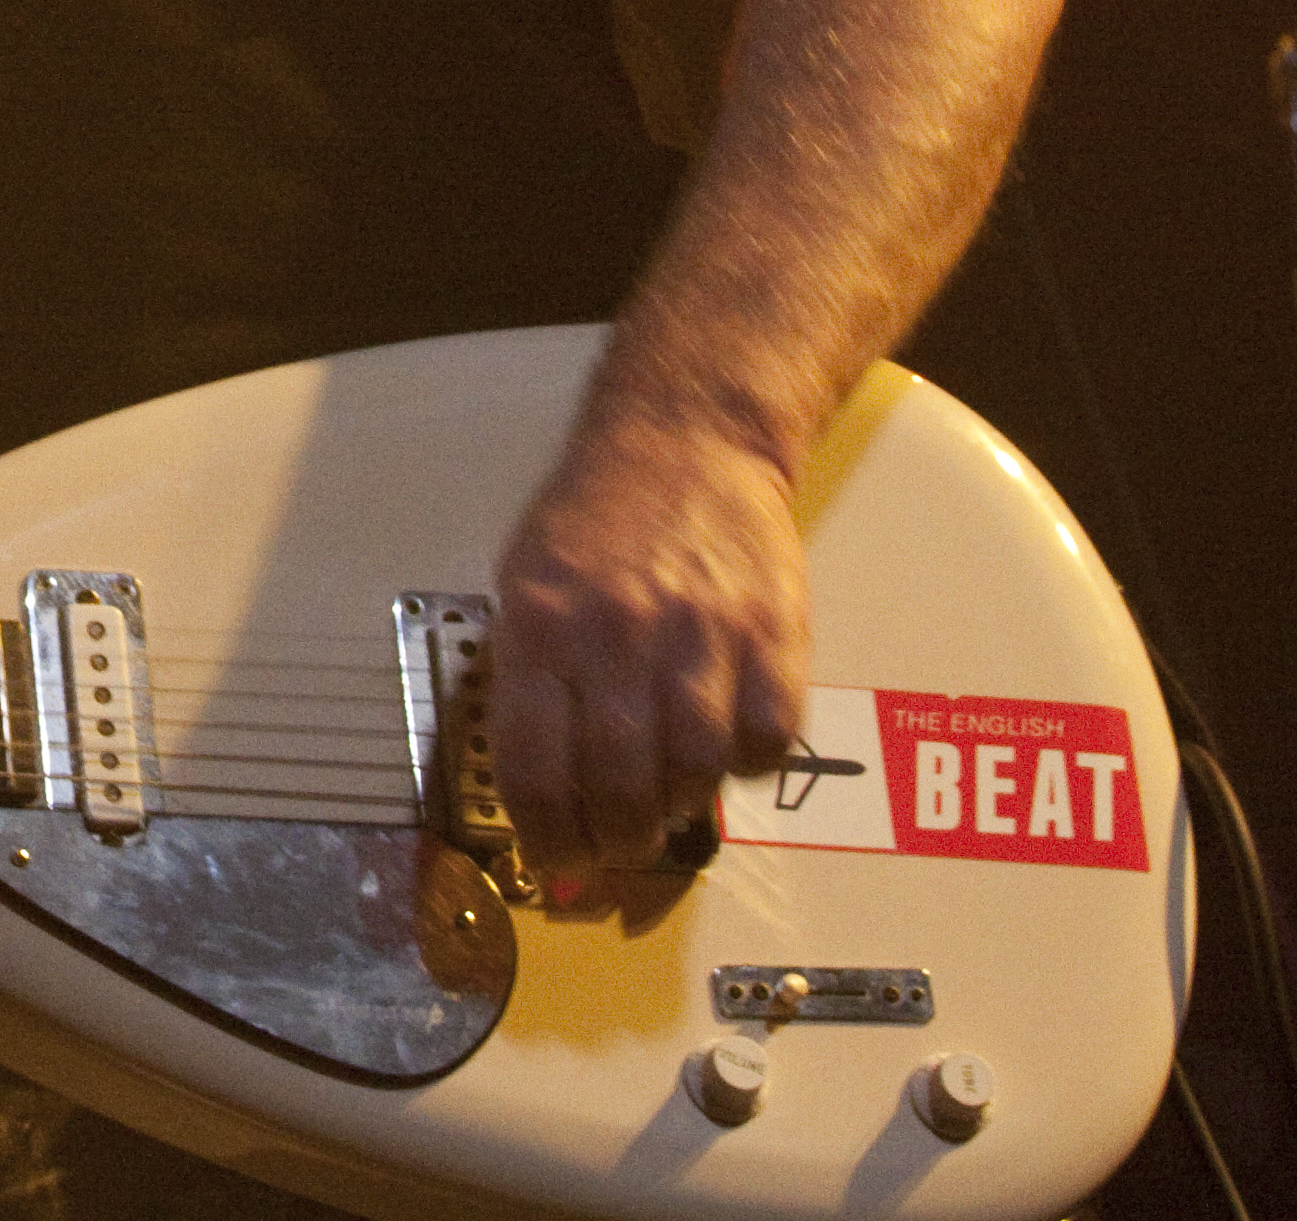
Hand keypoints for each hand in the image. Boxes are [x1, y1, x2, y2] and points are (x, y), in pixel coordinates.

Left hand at [480, 402, 807, 908]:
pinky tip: (726, 748)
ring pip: (693, 772)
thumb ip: (527, 681)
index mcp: (541, 623)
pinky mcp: (771, 630)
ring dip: (677, 810)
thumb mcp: (526, 580)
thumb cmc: (598, 517)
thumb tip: (536, 795)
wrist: (687, 436)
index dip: (545, 836)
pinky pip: (766, 738)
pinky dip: (747, 765)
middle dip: (614, 841)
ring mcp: (700, 631)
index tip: (555, 861)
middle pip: (617, 786)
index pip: (535, 767)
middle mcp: (617, 632)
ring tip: (666, 804)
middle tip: (617, 847)